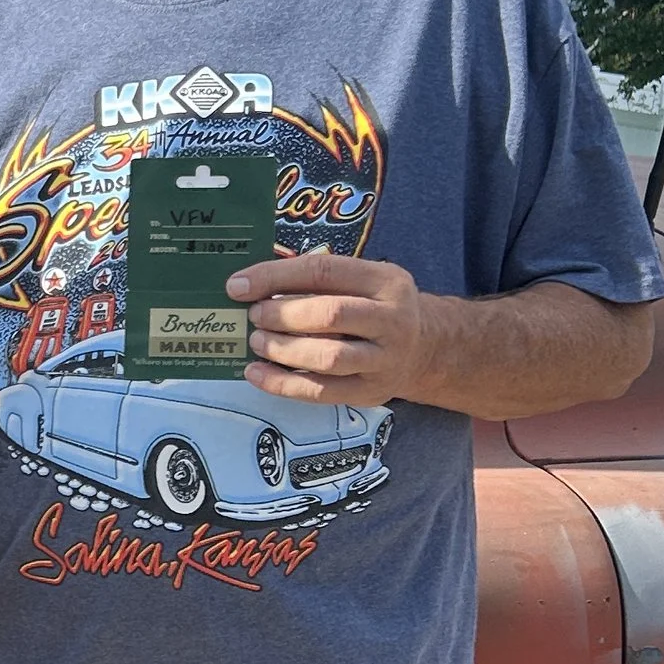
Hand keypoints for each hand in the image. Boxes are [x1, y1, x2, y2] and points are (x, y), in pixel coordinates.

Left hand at [227, 250, 426, 404]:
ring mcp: (384, 360)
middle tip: (254, 316)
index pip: (324, 271)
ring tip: (257, 341)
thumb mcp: (363, 281)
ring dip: (282, 349)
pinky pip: (321, 392)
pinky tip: (256, 374)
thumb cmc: (376, 308)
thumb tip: (252, 283)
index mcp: (386, 281)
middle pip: (330, 315)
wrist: (424, 350)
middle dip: (282, 315)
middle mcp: (392, 319)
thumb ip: (318, 280)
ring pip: (327, 357)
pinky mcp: (370, 392)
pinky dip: (282, 384)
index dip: (276, 277)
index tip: (239, 285)